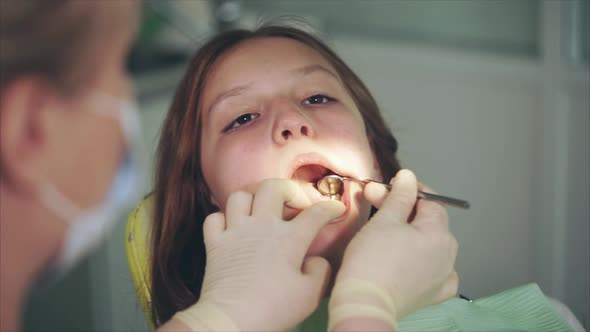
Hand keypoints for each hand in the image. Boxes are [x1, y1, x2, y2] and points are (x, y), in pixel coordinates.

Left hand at [197, 179, 344, 330]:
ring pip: (240, 196)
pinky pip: (214, 217)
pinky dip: (223, 218)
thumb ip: (320, 271)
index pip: (315, 214)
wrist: (231, 320)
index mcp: (289, 238)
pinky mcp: (214, 244)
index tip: (336, 209)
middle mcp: (262, 226)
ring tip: (261, 210)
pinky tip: (232, 228)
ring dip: (252, 199)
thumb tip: (315, 259)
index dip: (330, 208)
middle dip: (287, 189)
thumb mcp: (310, 295)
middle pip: (273, 187)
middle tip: (294, 202)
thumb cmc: (274, 308)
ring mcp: (235, 232)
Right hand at [333, 169, 457, 320]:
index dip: (409, 190)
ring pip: (431, 244)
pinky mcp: (433, 293)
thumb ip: (400, 195)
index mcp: (439, 233)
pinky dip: (423, 260)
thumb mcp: (384, 220)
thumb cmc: (371, 263)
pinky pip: (435, 269)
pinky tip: (409, 258)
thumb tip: (408, 177)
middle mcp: (448, 255)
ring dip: (412, 233)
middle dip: (405, 209)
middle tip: (377, 202)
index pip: (430, 201)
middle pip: (430, 221)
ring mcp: (443, 276)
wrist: (364, 303)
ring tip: (387, 232)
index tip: (390, 186)